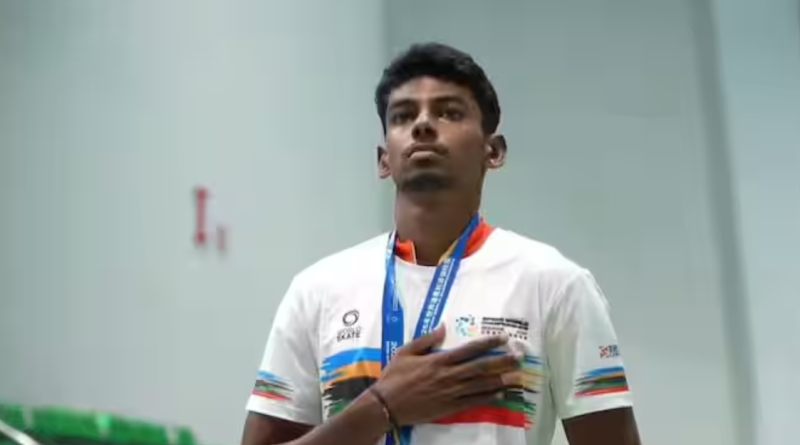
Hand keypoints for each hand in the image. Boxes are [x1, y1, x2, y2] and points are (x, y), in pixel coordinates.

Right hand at [370, 324, 520, 425]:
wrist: (386, 405)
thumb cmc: (394, 377)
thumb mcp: (405, 352)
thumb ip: (426, 339)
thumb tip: (443, 327)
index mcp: (439, 360)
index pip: (470, 349)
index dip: (488, 343)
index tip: (503, 338)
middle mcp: (449, 375)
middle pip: (481, 367)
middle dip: (502, 361)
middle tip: (520, 357)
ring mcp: (451, 393)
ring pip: (481, 385)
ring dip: (501, 380)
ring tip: (518, 376)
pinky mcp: (450, 407)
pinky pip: (473, 402)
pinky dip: (487, 398)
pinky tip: (500, 394)